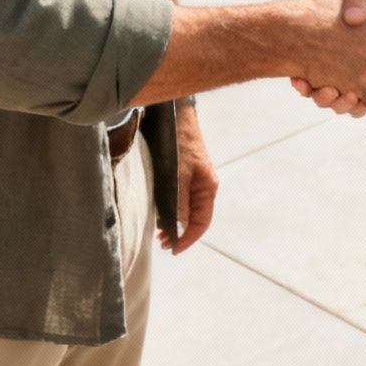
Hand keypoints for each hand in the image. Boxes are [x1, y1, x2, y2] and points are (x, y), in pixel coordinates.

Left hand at [161, 100, 216, 254]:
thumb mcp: (178, 175)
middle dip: (179, 233)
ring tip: (159, 232)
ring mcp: (193, 181)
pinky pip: (179, 200)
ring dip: (173, 223)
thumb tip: (177, 227)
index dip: (188, 239)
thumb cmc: (180, 143)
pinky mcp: (183, 175)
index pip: (201, 223)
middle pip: (194, 219)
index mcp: (207, 189)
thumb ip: (178, 201)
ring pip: (185, 210)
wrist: (176, 117)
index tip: (173, 249)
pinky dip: (170, 210)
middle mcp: (203, 187)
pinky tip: (160, 214)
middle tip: (162, 243)